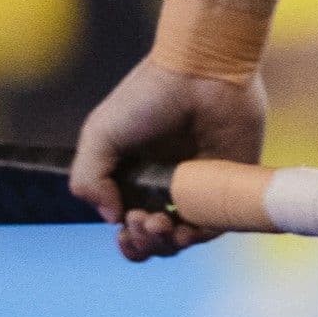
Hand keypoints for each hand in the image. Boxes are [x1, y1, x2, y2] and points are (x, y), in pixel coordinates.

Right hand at [69, 56, 265, 261]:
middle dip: (143, 243)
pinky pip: (217, 223)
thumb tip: (112, 218)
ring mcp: (200, 185)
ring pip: (184, 237)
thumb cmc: (149, 96)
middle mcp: (168, 184)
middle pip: (155, 237)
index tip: (123, 226)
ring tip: (159, 223)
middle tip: (142, 220)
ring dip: (167, 245)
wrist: (202, 71)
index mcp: (137, 175)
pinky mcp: (229, 182)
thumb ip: (88, 179)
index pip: (129, 223)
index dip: (126, 238)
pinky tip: (183, 229)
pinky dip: (198, 236)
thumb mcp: (100, 133)